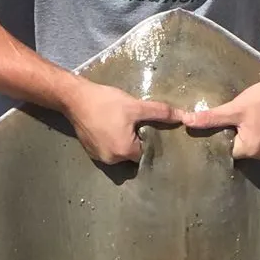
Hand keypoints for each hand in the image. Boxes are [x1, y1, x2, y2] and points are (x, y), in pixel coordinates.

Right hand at [62, 80, 186, 163]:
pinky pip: (107, 149)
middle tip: (129, 122)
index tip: (141, 126)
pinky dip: (109, 140)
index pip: (145, 152)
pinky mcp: (89, 151)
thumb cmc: (107, 102)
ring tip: (117, 122)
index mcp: (124, 152)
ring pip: (119, 152)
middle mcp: (112, 160)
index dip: (145, 138)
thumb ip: (161, 113)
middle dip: (133, 140)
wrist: (75, 98)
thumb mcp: (136, 106)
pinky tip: (106, 124)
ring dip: (121, 140)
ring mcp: (98, 157)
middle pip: (132, 154)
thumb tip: (184, 117)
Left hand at [183, 73, 259, 159]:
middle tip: (231, 120)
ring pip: (247, 146)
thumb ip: (210, 118)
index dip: (221, 138)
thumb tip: (186, 121)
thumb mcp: (233, 108)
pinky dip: (252, 134)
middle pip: (237, 150)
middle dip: (232, 136)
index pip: (227, 151)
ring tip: (242, 119)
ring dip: (242, 135)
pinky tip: (252, 120)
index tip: (220, 125)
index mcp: (251, 150)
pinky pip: (257, 143)